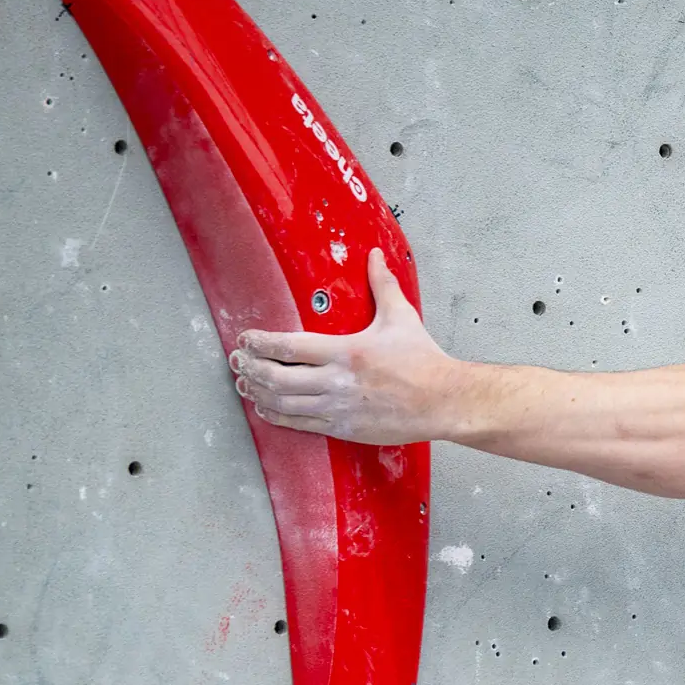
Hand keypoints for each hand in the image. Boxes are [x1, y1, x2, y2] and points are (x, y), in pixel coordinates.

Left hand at [231, 248, 458, 443]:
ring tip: (245, 382)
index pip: (289, 346)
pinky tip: (265, 407)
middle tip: (239, 360)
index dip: (260, 343)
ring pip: (283, 403)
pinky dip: (276, 416)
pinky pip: (300, 424)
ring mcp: (338, 408)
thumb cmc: (424, 361)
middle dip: (250, 368)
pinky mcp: (344, 428)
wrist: (445, 401)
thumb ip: (382, 285)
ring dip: (257, 392)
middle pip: (277, 377)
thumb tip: (374, 255)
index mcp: (346, 351)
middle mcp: (337, 381)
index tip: (247, 338)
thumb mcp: (401, 318)